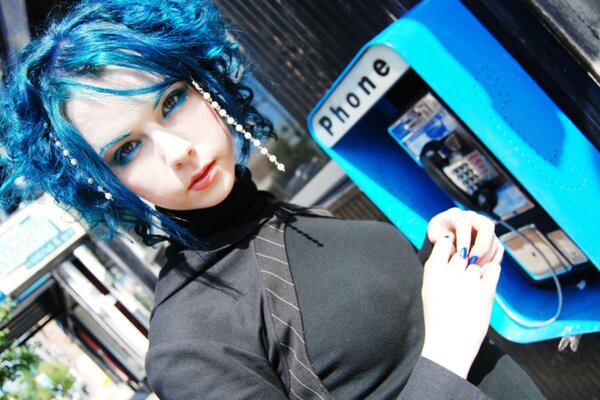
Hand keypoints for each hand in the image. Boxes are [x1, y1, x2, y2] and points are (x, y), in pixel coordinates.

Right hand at [420, 236, 500, 377]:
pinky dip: (490, 274)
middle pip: (462, 254)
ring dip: (476, 274)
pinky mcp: (486, 290)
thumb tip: (452, 246)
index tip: (449, 261)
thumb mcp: (428, 287)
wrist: (449, 342)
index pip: (444, 242)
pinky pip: (493, 269)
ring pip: (477, 264)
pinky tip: (483, 286)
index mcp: (432, 270)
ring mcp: (469, 280)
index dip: (449, 249)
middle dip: (462, 265)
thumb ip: (438, 266)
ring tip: (469, 294)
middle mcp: (450, 272)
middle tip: (459, 285)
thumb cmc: (438, 315)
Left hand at [427, 208, 503, 265]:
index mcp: (457, 215)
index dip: (464, 239)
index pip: (465, 223)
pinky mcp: (492, 239)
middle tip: (472, 262)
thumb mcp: (433, 234)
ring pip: (494, 240)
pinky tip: (481, 271)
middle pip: (487, 226)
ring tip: (474, 270)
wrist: (445, 235)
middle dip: (482, 246)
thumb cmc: (438, 234)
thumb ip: (439, 239)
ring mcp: (485, 228)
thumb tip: (452, 245)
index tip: (461, 255)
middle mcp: (474, 218)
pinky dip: (492, 261)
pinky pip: (498, 250)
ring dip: (486, 257)